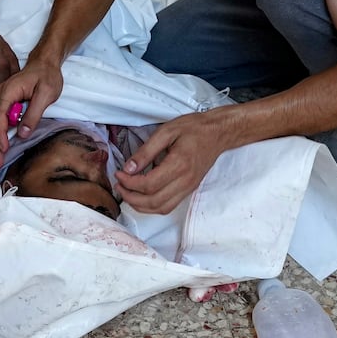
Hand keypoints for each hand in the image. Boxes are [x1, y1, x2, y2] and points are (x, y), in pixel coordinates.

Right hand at [0, 53, 64, 162]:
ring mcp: (1, 100)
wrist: (45, 63)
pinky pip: (0, 121)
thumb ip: (33, 113)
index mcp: (8, 91)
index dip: (0, 133)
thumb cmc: (47, 76)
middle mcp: (0, 95)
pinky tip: (0, 148)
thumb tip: (22, 133)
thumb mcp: (46, 94)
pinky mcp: (5, 104)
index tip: (4, 148)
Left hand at [113, 110, 232, 216]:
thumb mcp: (166, 131)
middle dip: (131, 197)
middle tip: (119, 185)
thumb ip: (146, 151)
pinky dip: (152, 206)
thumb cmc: (194, 128)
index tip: (118, 174)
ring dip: (140, 205)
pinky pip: (168, 206)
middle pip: (153, 201)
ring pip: (160, 208)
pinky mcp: (189, 190)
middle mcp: (185, 181)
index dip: (129, 183)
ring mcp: (188, 188)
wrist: (218, 133)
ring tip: (127, 192)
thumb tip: (128, 168)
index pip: (149, 184)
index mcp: (179, 164)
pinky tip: (142, 196)